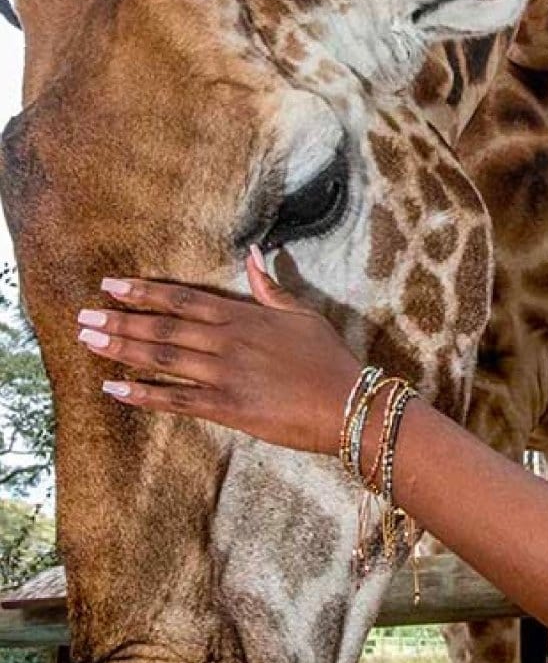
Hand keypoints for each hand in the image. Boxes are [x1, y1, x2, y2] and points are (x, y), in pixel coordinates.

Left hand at [77, 249, 360, 454]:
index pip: (182, 298)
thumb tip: (254, 255)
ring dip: (122, 348)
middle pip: (162, 326)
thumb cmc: (329, 360)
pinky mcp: (227, 407)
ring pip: (161, 357)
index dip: (144, 291)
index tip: (111, 285)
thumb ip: (271, 289)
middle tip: (83, 317)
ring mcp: (223, 374)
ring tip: (89, 341)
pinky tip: (113, 388)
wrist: (349, 404)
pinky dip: (142, 394)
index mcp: (243, 317)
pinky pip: (175, 399)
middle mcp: (226, 342)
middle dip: (119, 320)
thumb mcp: (303, 315)